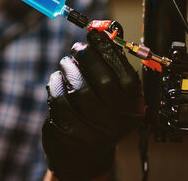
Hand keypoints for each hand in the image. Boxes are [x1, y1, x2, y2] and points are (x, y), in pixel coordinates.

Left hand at [42, 29, 142, 180]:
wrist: (83, 154)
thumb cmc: (98, 111)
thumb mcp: (112, 92)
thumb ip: (110, 65)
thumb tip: (101, 32)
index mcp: (133, 107)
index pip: (126, 76)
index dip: (109, 51)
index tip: (95, 35)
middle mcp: (118, 122)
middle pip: (104, 82)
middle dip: (87, 58)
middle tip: (77, 48)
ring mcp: (95, 132)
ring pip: (78, 90)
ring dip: (68, 69)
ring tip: (66, 64)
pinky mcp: (70, 135)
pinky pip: (59, 101)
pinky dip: (55, 85)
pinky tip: (56, 80)